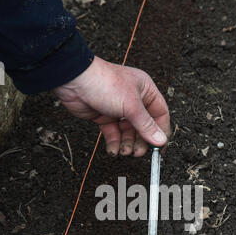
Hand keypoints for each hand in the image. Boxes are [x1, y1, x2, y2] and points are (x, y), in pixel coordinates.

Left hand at [53, 56, 169, 156]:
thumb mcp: (131, 106)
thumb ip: (146, 125)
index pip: (160, 114)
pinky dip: (114, 143)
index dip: (161, 132)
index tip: (159, 148)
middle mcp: (134, 99)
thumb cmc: (105, 83)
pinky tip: (113, 150)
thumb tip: (160, 140)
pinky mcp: (105, 116)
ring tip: (124, 151)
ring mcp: (119, 109)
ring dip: (127, 144)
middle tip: (138, 152)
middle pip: (144, 126)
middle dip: (141, 141)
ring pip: (128, 132)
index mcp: (146, 90)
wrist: (74, 81)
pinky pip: (113, 134)